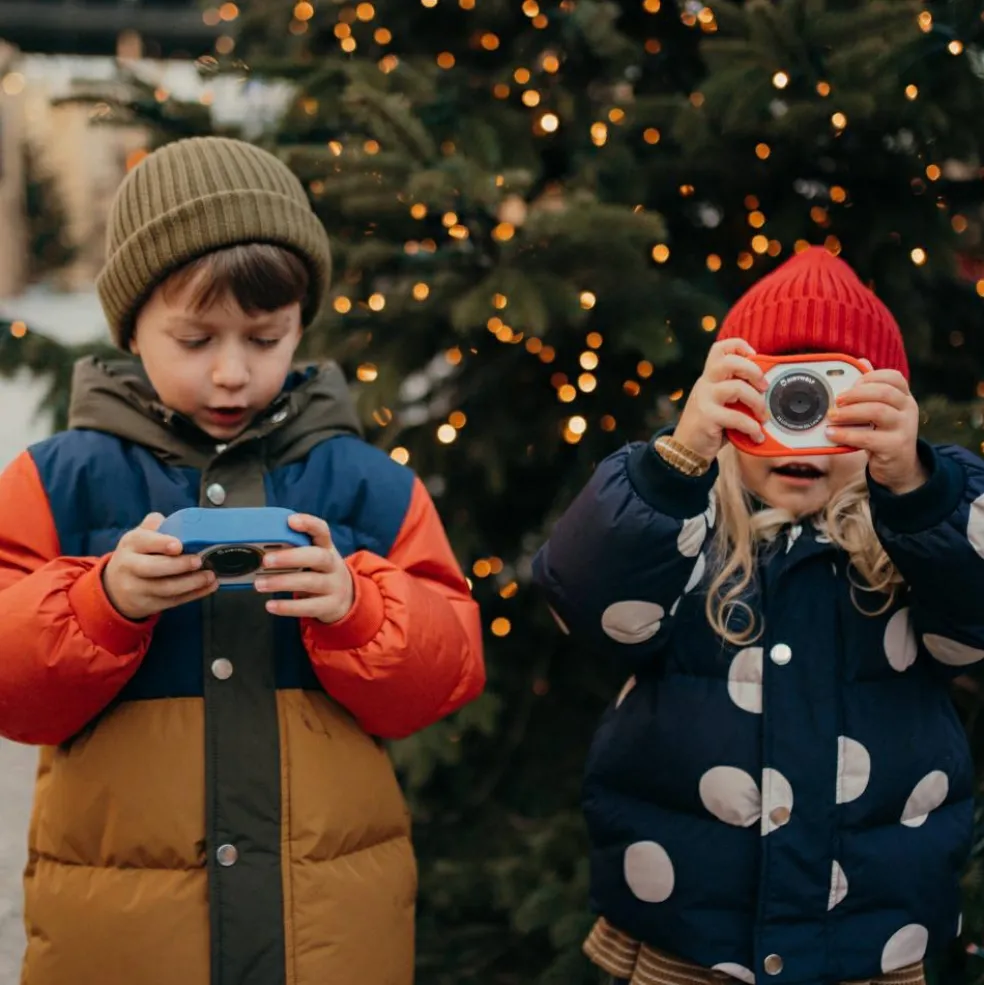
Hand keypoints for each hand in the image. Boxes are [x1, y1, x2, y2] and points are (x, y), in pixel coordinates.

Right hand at [102, 513, 216, 620]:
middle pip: (154, 568)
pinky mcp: (148, 604)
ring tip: (210, 576)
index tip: (178, 545)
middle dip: (179, 565)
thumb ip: (156, 526)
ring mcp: (137, 588)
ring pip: (165, 588)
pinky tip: (209, 587)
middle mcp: (130, 566)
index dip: (161, 543)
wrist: (117, 588)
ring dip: (192, 583)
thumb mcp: (141, 536)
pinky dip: (194, 594)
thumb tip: (176, 520)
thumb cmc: (137, 555)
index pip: (143, 542)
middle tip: (199, 561)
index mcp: (131, 544)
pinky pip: (173, 601)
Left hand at [254, 514, 354, 622]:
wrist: (347, 598)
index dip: (308, 524)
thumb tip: (258, 549)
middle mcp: (333, 565)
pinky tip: (270, 606)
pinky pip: (309, 607)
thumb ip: (294, 550)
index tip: (290, 520)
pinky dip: (288, 607)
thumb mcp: (314, 558)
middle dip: (291, 557)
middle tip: (266, 560)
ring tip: (259, 584)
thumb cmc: (320, 572)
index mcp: (326, 548)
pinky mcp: (330, 606)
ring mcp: (334, 586)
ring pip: (311, 582)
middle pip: (318, 557)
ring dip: (283, 582)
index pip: (322, 531)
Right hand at [672, 337, 767, 460]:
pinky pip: (737, 417)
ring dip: (757, 402)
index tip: (755, 356)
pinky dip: (752, 427)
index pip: (720, 349)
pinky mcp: (707, 417)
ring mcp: (704, 399)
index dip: (739, 346)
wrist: (686, 450)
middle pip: (730, 362)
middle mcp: (705, 384)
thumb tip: (767, 388)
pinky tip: (756, 435)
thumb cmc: (710, 426)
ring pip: (737, 388)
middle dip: (754, 371)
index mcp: (709, 377)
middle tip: (764, 387)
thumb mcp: (721, 404)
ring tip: (763, 416)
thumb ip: (737, 393)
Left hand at [826, 365, 926, 494]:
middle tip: (836, 399)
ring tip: (832, 416)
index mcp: (904, 397)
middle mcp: (908, 409)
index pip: (894, 377)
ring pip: (877, 411)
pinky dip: (846, 434)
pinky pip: (868, 437)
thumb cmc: (883, 434)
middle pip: (884, 392)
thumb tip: (860, 361)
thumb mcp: (880, 411)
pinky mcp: (894, 447)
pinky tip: (832, 434)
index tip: (852, 382)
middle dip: (856, 393)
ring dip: (850, 412)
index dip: (871, 377)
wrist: (899, 467)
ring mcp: (904, 428)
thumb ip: (870, 390)